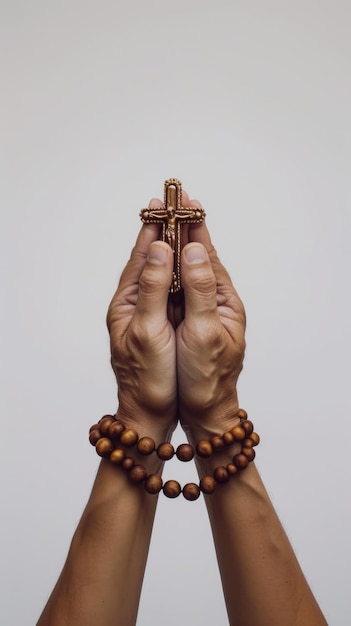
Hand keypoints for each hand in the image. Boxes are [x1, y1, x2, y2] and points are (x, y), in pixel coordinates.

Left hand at [106, 210, 176, 439]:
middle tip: (178, 204)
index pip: (140, 257)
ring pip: (164, 274)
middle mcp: (136, 304)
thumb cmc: (149, 378)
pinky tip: (192, 264)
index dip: (154, 230)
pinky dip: (183, 273)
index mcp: (126, 302)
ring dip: (176, 249)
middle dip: (166, 233)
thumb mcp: (148, 330)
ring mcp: (150, 314)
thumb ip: (152, 288)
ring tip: (187, 223)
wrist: (152, 413)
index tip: (164, 204)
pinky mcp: (164, 325)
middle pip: (152, 260)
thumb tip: (158, 249)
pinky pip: (174, 291)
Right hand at [176, 216, 245, 437]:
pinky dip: (168, 269)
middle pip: (197, 258)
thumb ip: (200, 289)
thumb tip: (194, 250)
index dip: (196, 228)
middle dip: (183, 230)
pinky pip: (176, 288)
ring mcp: (199, 311)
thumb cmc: (206, 376)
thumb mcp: (205, 331)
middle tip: (171, 202)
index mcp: (223, 300)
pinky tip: (160, 261)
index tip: (187, 201)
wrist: (203, 410)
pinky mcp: (186, 322)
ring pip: (186, 271)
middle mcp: (213, 301)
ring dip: (174, 246)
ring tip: (163, 221)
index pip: (208, 255)